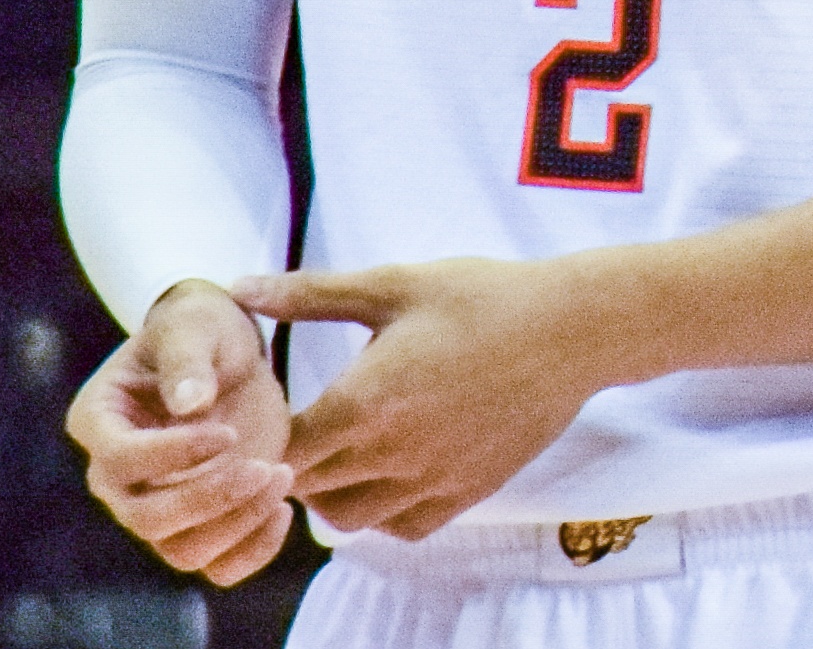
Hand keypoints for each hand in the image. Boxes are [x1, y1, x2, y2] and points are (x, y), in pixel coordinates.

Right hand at [64, 281, 294, 584]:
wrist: (229, 358)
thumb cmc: (200, 332)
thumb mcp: (194, 326)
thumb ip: (188, 360)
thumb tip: (188, 404)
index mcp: (98, 421)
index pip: (120, 460)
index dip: (172, 455)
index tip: (227, 432)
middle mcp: (116, 478)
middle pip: (147, 519)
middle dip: (209, 498)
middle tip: (264, 466)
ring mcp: (155, 507)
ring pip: (183, 551)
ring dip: (237, 524)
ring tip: (282, 475)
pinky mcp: (197, 526)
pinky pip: (218, 566)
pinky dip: (254, 551)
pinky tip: (283, 508)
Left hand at [232, 257, 614, 539]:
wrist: (570, 329)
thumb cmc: (479, 298)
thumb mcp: (391, 285)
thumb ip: (310, 294)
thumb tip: (242, 286)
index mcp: (365, 403)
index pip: (282, 450)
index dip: (265, 434)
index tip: (270, 406)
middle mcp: (392, 455)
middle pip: (308, 489)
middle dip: (290, 462)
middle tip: (296, 425)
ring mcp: (431, 480)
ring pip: (350, 518)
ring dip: (330, 491)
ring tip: (337, 450)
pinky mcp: (465, 493)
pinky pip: (403, 527)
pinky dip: (381, 511)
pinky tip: (386, 469)